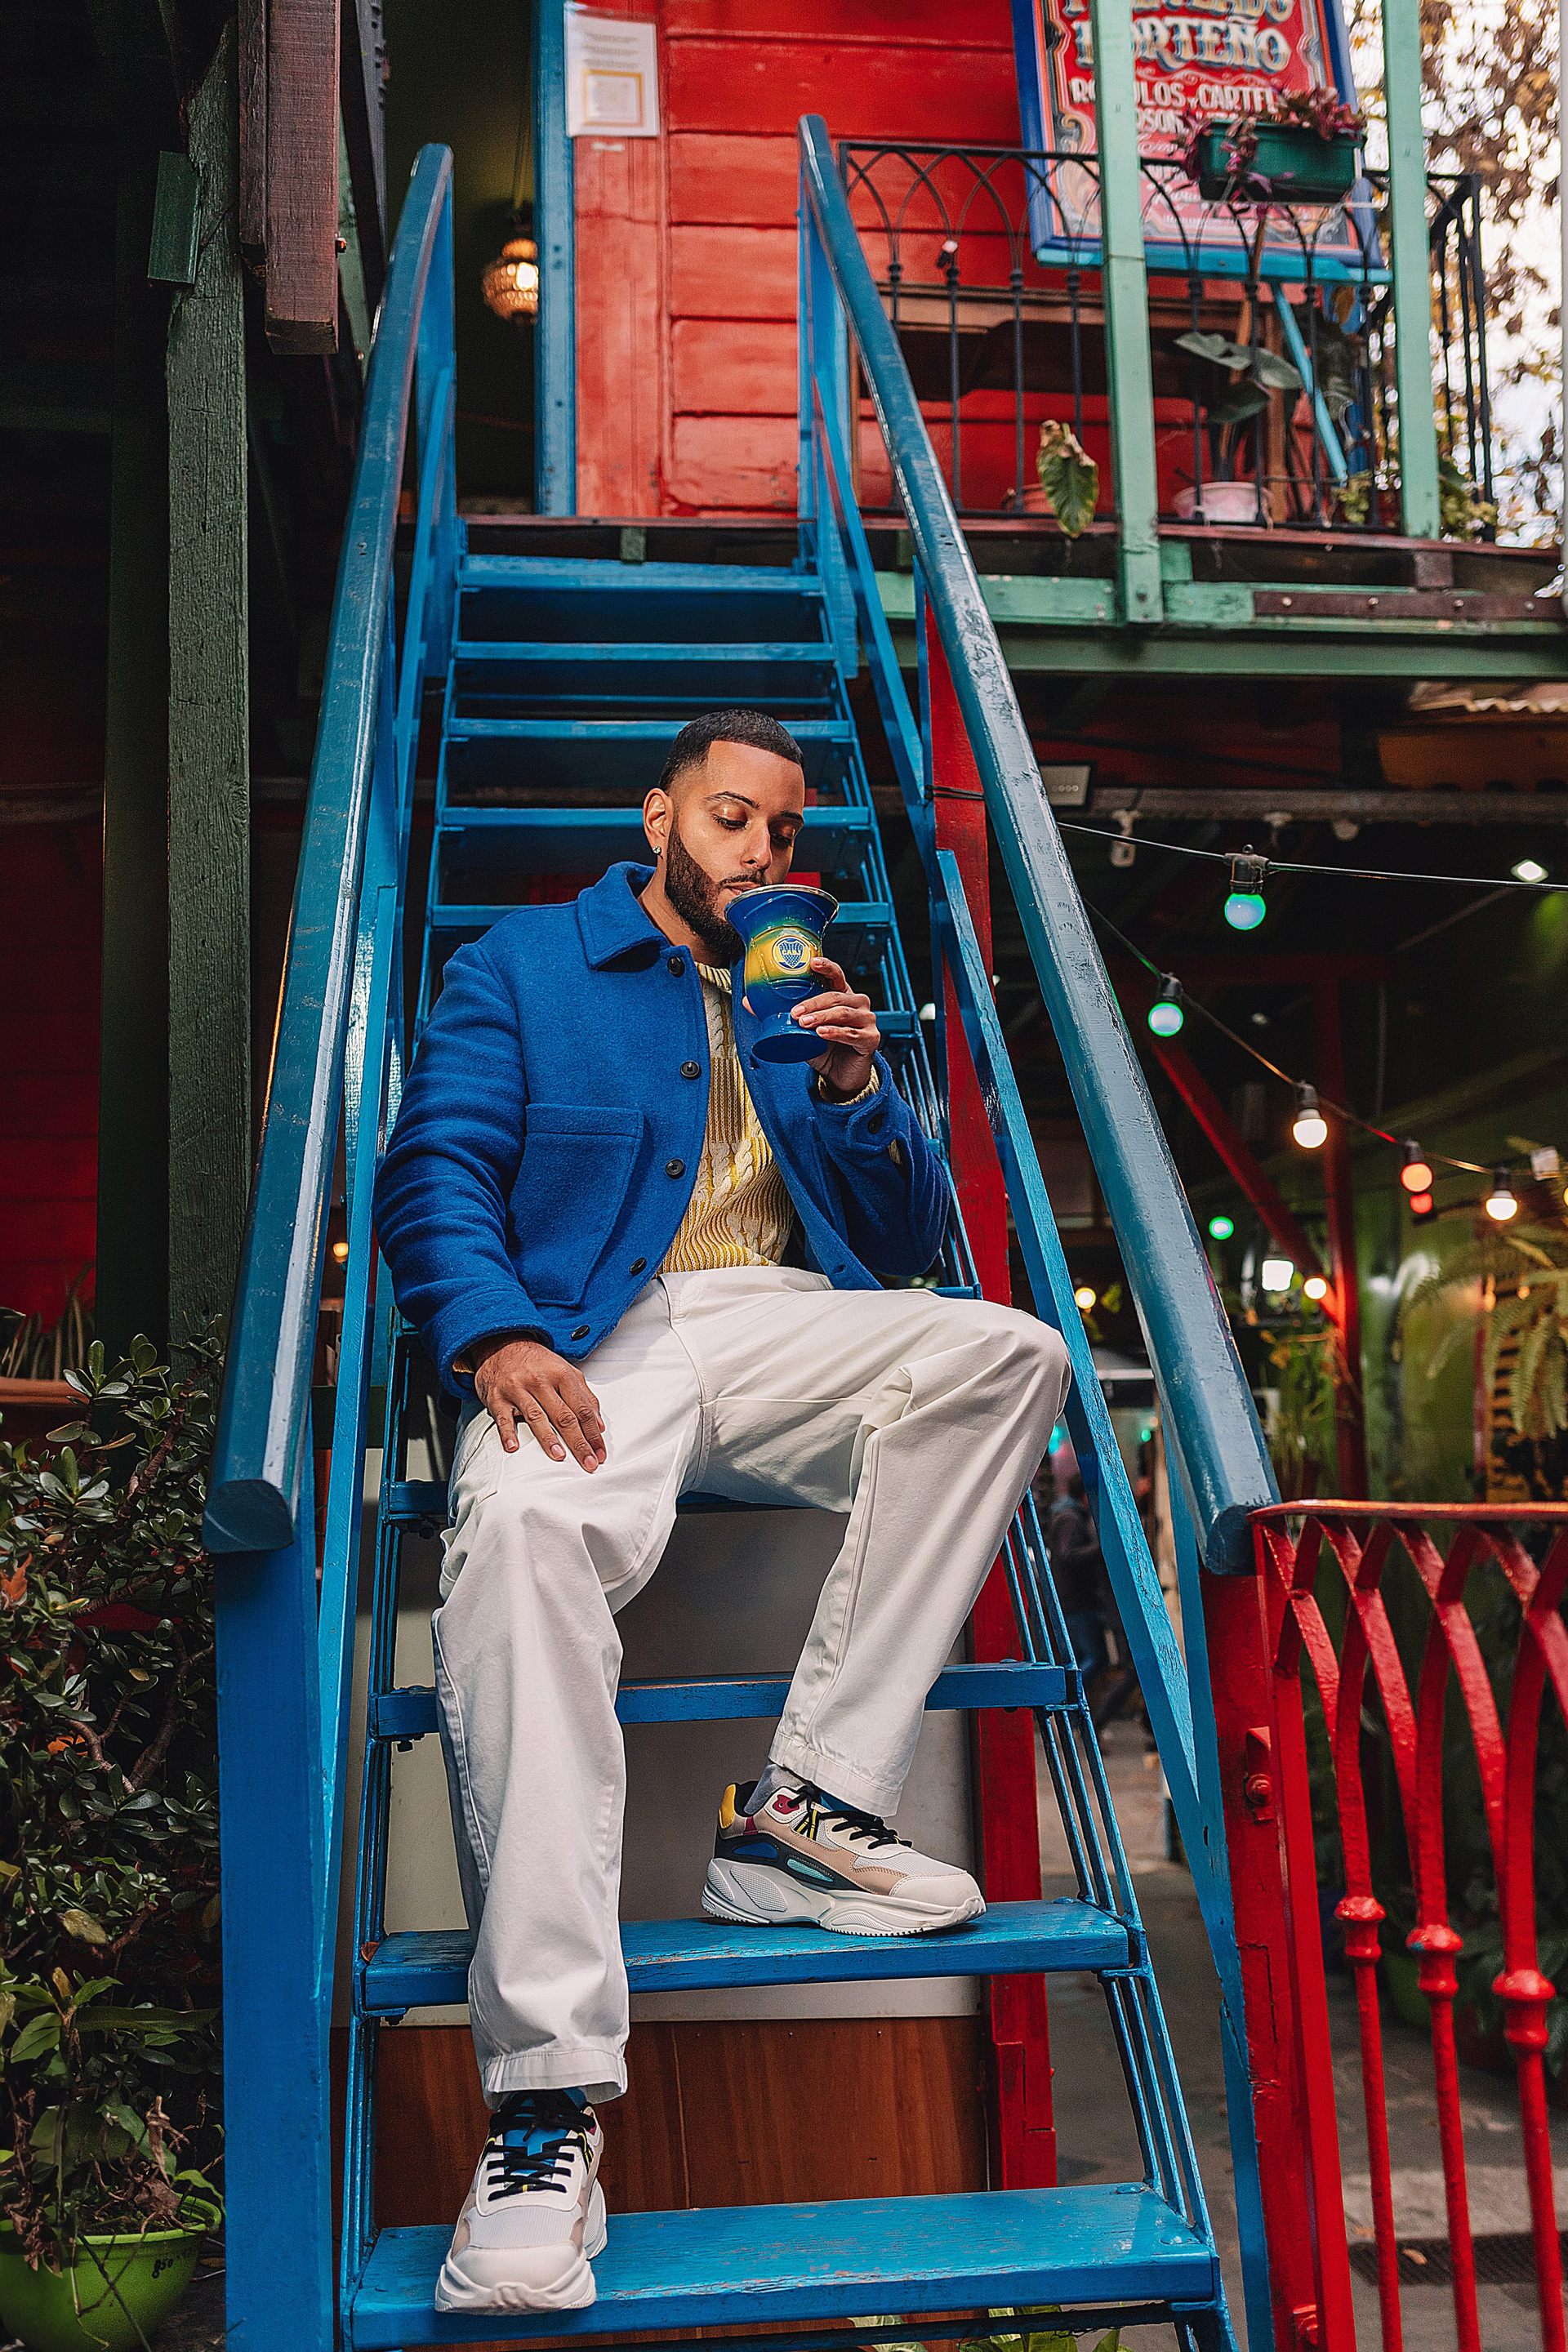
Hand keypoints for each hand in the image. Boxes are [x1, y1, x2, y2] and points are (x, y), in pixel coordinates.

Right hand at [473, 1338, 606, 1471]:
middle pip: (564, 1416)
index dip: (593, 1433)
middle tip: (588, 1462)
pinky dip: (507, 1433)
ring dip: (549, 1438)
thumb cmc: (536, 1363)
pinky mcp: (497, 1397)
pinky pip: (503, 1417)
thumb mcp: (565, 1371)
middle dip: (578, 1442)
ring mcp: (517, 1388)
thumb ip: (585, 1397)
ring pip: (537, 1416)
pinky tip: (514, 1447)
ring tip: (560, 1455)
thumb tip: (598, 1425)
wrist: (501, 1344)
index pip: (582, 1409)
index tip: (600, 1451)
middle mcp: (540, 1381)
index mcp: (561, 1375)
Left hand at [790, 956, 880, 1098]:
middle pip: (836, 996)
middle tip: (795, 1012)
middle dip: (813, 1003)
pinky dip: (835, 1033)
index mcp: (842, 996)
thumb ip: (780, 1016)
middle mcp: (858, 1004)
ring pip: (843, 1013)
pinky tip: (821, 1033)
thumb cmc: (825, 1049)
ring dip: (821, 1017)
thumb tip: (747, 1002)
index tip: (812, 962)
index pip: (836, 976)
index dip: (826, 967)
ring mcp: (867, 1020)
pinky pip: (851, 1033)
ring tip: (804, 1023)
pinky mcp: (871, 1039)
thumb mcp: (800, 1031)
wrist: (841, 1076)